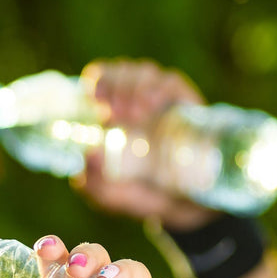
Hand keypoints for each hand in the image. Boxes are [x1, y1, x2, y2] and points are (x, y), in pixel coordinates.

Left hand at [73, 59, 216, 230]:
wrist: (187, 206)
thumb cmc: (143, 196)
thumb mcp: (114, 197)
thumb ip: (95, 185)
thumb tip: (88, 155)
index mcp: (109, 116)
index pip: (98, 81)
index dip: (96, 85)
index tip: (98, 106)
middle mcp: (132, 101)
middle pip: (118, 72)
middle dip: (114, 86)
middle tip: (115, 113)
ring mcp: (158, 100)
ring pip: (142, 72)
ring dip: (134, 87)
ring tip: (137, 114)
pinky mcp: (183, 103)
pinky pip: (169, 81)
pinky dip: (158, 88)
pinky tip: (153, 105)